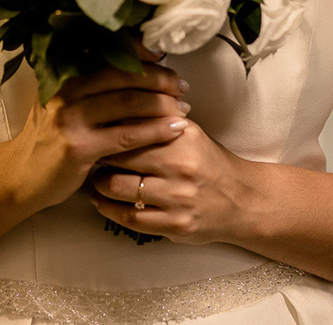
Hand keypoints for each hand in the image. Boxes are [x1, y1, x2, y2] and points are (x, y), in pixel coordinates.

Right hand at [8, 54, 190, 211]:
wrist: (21, 176)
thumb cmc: (50, 138)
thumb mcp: (63, 103)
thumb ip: (91, 86)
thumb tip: (137, 67)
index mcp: (64, 74)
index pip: (109, 54)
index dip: (141, 53)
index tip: (164, 58)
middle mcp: (66, 90)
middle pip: (124, 75)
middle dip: (159, 78)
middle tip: (181, 86)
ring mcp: (71, 118)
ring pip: (128, 103)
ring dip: (162, 104)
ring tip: (184, 108)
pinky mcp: (79, 147)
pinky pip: (127, 135)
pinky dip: (155, 131)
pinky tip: (175, 130)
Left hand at [89, 120, 252, 244]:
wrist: (242, 200)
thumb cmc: (208, 162)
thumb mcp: (188, 133)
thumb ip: (157, 120)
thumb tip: (116, 107)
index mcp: (182, 136)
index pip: (132, 126)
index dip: (108, 128)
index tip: (95, 129)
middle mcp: (181, 166)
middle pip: (121, 156)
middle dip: (99, 155)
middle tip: (89, 154)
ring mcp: (179, 198)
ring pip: (119, 188)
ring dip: (99, 184)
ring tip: (95, 179)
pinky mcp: (176, 225)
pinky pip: (130, 218)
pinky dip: (108, 210)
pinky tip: (101, 202)